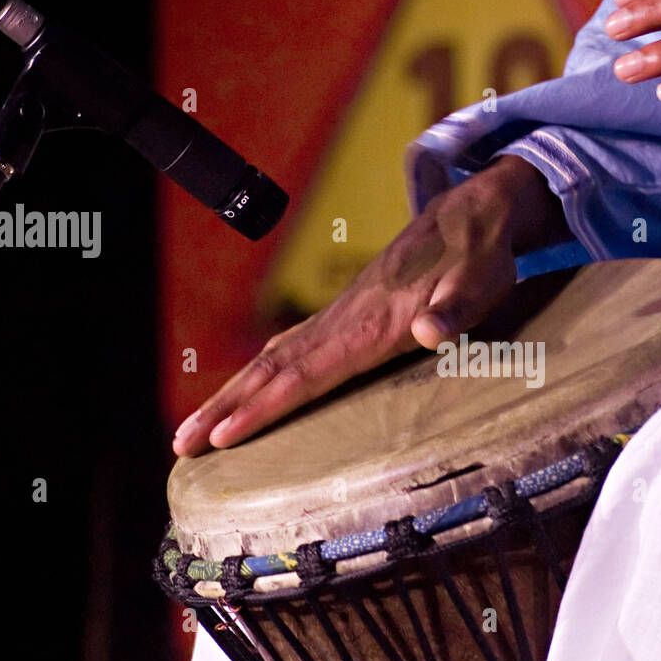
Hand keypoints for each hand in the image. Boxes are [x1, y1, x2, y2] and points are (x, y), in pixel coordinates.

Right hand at [171, 156, 570, 456]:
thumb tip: (433, 331)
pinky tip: (244, 394)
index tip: (223, 438)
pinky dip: (258, 378)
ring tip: (191, 432)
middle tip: (179, 445)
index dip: (262, 407)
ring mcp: (338, 318)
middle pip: (270, 371)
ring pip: (271, 361)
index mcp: (369, 325)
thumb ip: (456, 308)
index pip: (303, 374)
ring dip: (230, 396)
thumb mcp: (481, 282)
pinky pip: (287, 354)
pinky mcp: (344, 319)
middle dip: (224, 409)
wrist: (470, 215)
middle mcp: (342, 322)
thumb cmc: (478, 257)